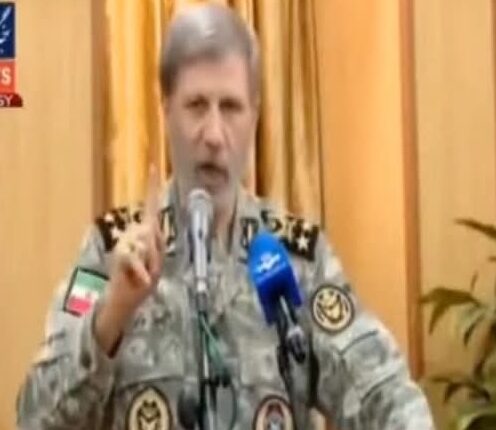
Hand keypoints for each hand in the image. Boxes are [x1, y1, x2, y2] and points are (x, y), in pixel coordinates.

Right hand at [95, 166, 162, 354]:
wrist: (126, 299)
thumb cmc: (142, 280)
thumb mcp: (157, 263)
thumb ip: (156, 246)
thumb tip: (150, 231)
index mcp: (147, 233)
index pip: (151, 205)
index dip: (152, 186)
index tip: (154, 166)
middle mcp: (134, 233)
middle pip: (152, 232)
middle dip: (156, 254)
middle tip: (150, 271)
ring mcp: (125, 243)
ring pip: (145, 246)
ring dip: (149, 265)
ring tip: (143, 276)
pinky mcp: (119, 255)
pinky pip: (134, 258)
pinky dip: (141, 273)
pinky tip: (142, 281)